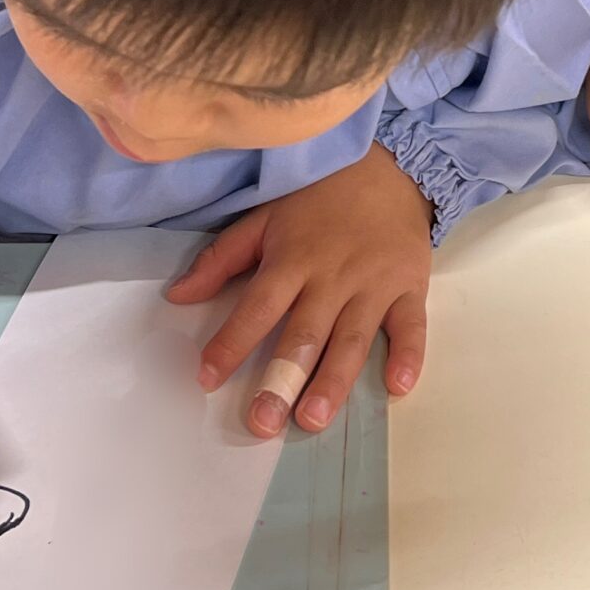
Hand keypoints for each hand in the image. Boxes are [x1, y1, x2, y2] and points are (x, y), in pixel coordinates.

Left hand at [167, 147, 433, 438]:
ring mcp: (374, 284)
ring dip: (334, 381)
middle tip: (263, 423)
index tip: (206, 378)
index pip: (258, 307)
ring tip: (314, 419)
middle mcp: (332, 277)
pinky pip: (411, 325)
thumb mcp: (265, 216)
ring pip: (352, 339)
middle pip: (304, 333)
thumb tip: (178, 296)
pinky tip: (398, 387)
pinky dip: (408, 355)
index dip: (231, 342)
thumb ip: (222, 258)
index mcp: (293, 259)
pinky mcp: (410, 287)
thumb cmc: (321, 197)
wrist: (391, 166)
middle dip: (282, 379)